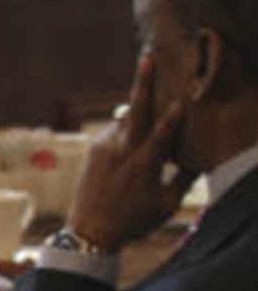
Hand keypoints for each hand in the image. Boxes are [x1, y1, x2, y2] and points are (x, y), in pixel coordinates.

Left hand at [65, 56, 196, 250]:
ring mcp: (104, 149)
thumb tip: (199, 157)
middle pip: (134, 110)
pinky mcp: (93, 151)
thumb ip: (183, 177)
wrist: (91, 231)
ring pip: (124, 120)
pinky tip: (134, 132)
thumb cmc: (135, 220)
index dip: (175, 115)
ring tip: (147, 97)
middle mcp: (121, 152)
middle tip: (147, 58)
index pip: (162, 133)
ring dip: (137, 111)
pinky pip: (114, 132)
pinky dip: (126, 129)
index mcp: (143, 165)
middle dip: (142, 83)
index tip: (184, 98)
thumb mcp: (167, 204)